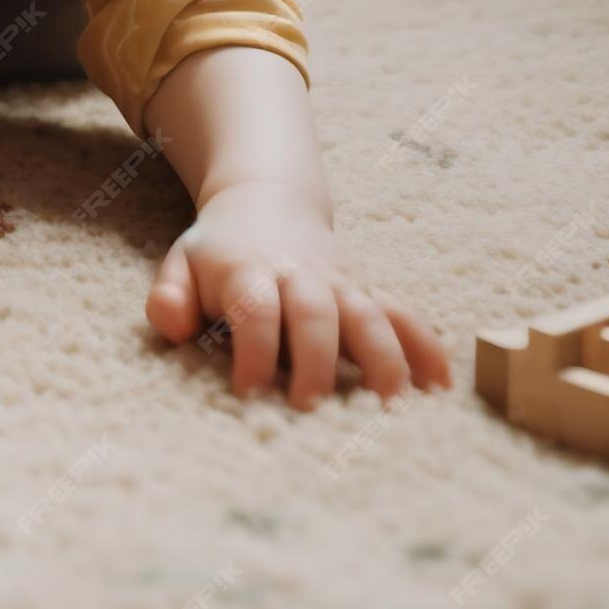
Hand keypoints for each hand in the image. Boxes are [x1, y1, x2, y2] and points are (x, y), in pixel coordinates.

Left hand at [145, 178, 452, 408]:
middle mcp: (301, 273)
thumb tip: (169, 320)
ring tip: (391, 405)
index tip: (247, 391)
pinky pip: (404, 313)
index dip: (253, 349)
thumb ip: (169, 295)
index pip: (254, 307)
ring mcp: (341, 280)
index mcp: (249, 269)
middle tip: (310, 408)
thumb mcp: (182, 263)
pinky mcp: (370, 289)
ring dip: (382, 357)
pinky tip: (440, 384)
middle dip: (316, 359)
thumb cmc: (220, 252)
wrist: (265, 200)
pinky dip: (425, 345)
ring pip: (369, 313)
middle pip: (315, 312)